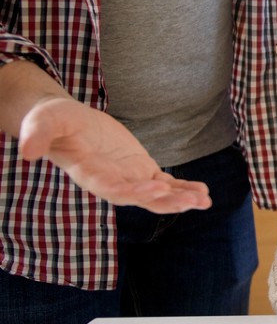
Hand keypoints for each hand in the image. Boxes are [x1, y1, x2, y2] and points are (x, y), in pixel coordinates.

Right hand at [18, 97, 211, 213]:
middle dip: (166, 201)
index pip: (113, 188)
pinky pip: (165, 183)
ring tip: (204, 201)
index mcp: (90, 174)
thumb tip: (25, 152)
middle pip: (141, 198)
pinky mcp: (140, 169)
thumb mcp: (43, 122)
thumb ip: (36, 135)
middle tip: (192, 202)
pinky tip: (203, 192)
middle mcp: (111, 182)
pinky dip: (182, 188)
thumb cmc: (53, 121)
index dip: (134, 191)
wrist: (65, 122)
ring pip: (157, 195)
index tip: (156, 187)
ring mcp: (128, 178)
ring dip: (180, 199)